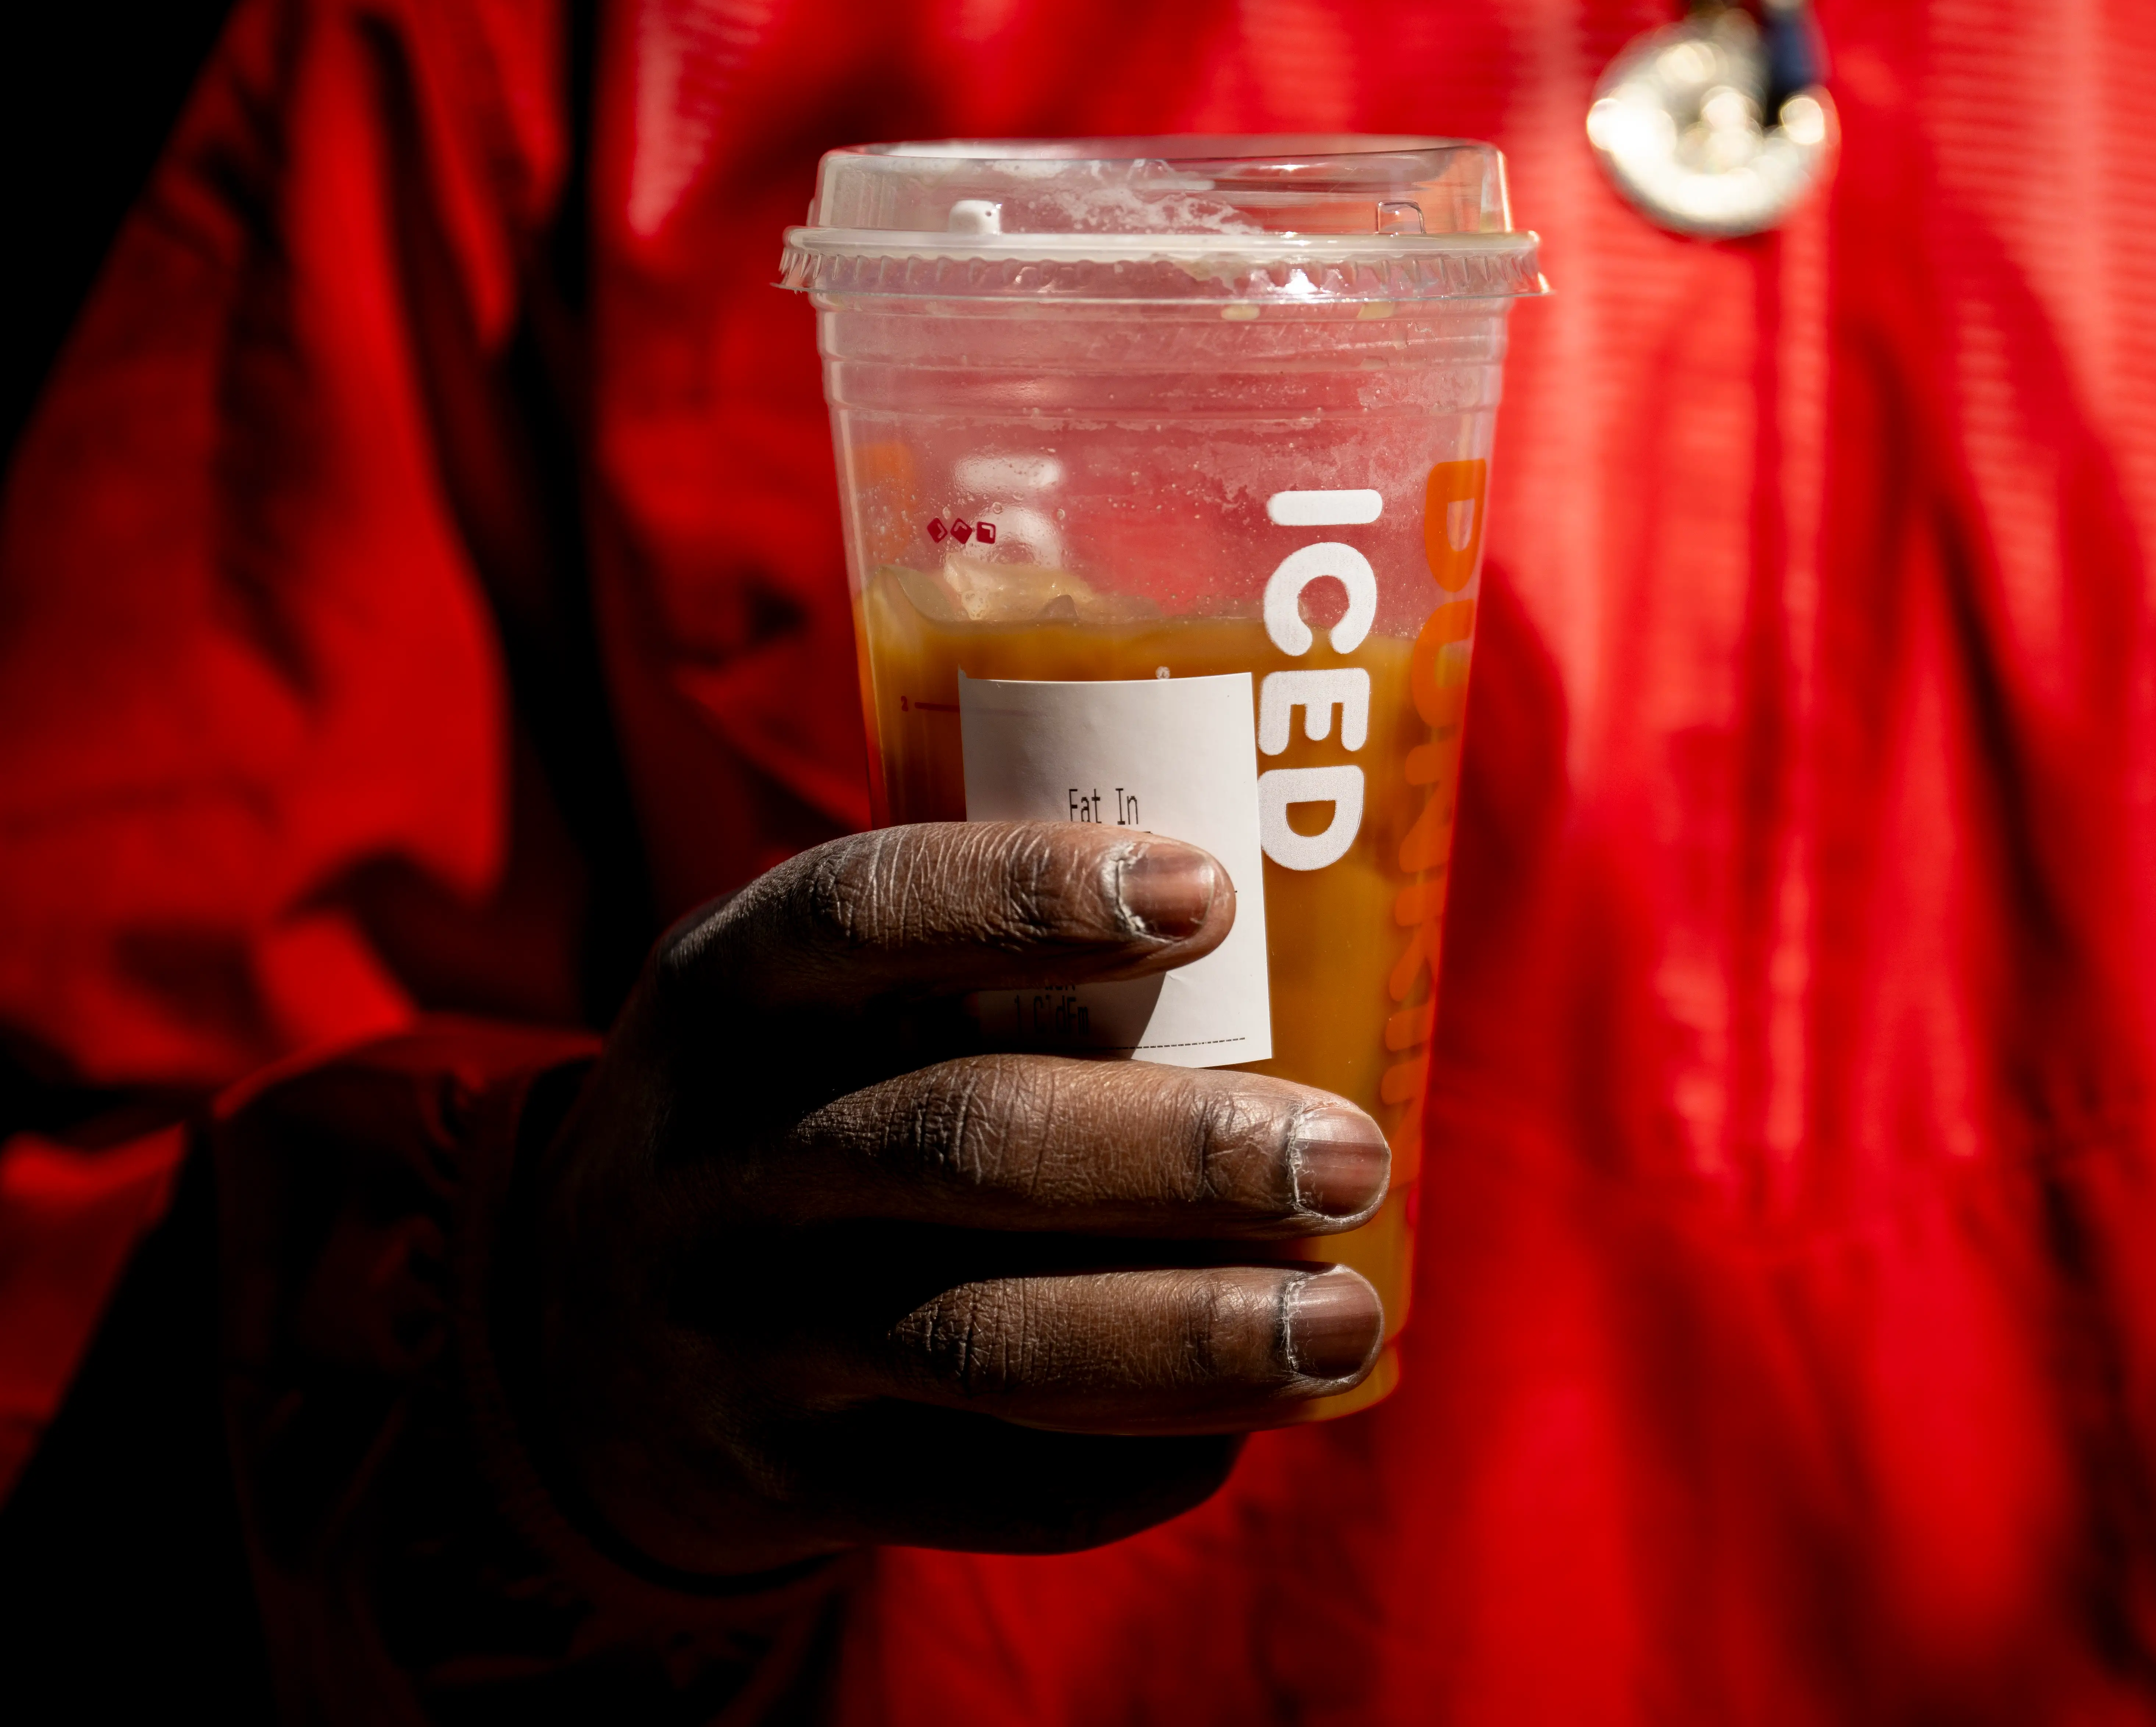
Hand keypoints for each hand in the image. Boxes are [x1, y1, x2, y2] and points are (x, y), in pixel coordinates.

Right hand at [526, 822, 1389, 1575]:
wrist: (575, 1347)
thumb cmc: (788, 1110)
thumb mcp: (807, 1004)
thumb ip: (969, 957)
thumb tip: (1287, 919)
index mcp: (720, 991)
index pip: (861, 912)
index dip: (1028, 894)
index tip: (1208, 892)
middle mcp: (713, 1161)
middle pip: (963, 1140)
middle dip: (1182, 1153)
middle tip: (1352, 1157)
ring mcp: (737, 1336)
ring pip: (989, 1337)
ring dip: (1192, 1332)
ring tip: (1347, 1318)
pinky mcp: (785, 1482)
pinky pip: (981, 1490)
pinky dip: (1129, 1463)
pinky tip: (1245, 1425)